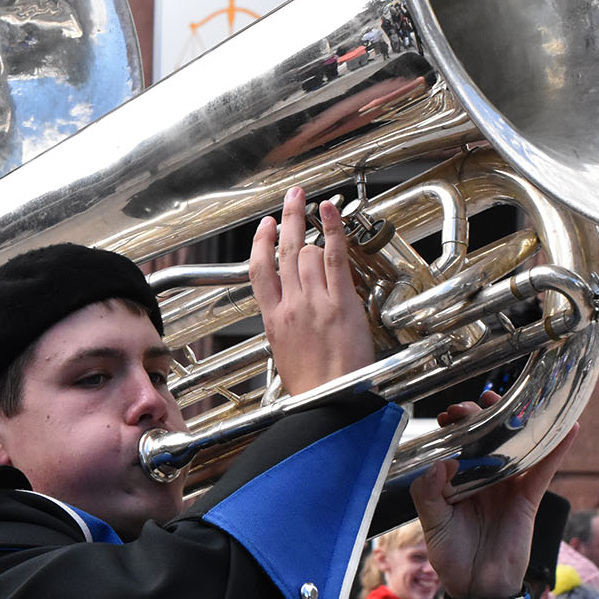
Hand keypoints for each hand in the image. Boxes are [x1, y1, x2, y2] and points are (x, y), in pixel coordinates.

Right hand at [250, 187, 372, 394]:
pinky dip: (332, 229)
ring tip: (314, 208)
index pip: (259, 272)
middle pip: (284, 253)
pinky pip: (334, 256)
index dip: (260, 244)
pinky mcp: (340, 302)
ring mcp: (314, 302)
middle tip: (290, 198)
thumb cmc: (311, 387)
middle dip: (286, 219)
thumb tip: (290, 309)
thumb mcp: (285, 354)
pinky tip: (330, 210)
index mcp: (273, 321)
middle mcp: (291, 306)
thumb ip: (286, 326)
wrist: (329, 401)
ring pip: (307, 253)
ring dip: (311, 230)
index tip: (265, 228)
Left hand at [410, 395, 577, 598]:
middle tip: (474, 405)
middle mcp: (484, 478)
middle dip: (482, 415)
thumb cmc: (452, 556)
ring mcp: (507, 486)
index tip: (449, 414)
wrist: (476, 587)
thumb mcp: (432, 523)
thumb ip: (428, 494)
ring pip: (518, 447)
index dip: (457, 425)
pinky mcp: (527, 499)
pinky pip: (545, 470)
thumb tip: (439, 464)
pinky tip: (569, 427)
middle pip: (488, 437)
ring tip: (518, 397)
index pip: (459, 443)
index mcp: (458, 479)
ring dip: (520, 422)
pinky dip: (558, 449)